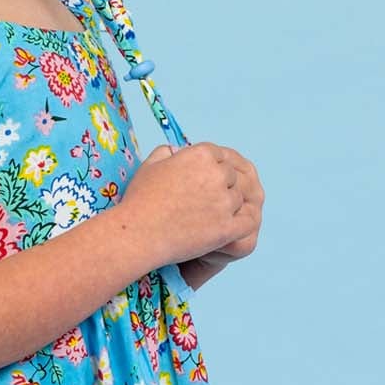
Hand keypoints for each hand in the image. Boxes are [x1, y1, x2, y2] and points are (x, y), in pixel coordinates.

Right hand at [121, 142, 263, 271]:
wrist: (138, 234)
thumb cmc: (140, 200)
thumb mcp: (150, 165)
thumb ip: (167, 152)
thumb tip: (176, 150)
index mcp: (201, 155)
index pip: (220, 157)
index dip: (211, 171)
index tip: (203, 184)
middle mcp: (216, 174)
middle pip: (231, 177)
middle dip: (220, 188)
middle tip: (204, 203)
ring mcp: (224, 201)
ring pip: (239, 200)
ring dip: (227, 208)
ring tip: (206, 218)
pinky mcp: (226, 227)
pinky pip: (246, 222)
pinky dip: (239, 225)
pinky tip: (227, 229)